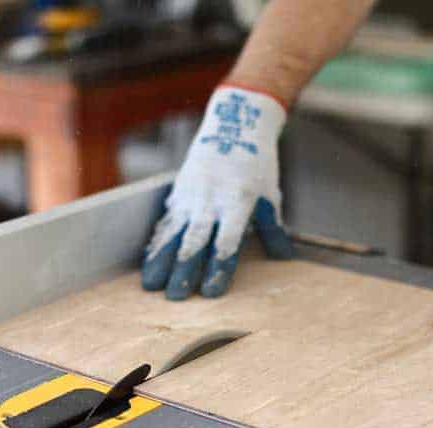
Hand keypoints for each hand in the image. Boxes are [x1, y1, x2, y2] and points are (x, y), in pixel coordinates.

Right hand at [141, 85, 293, 299]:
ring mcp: (191, 195)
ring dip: (161, 260)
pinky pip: (165, 220)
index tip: (211, 292)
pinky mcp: (179, 190)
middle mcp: (211, 199)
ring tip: (151, 285)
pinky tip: (149, 260)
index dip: (219, 269)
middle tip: (176, 298)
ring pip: (173, 232)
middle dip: (184, 271)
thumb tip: (284, 257)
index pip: (226, 242)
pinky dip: (157, 242)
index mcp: (238, 202)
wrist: (235, 124)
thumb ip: (272, 228)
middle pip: (195, 241)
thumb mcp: (269, 194)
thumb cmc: (257, 164)